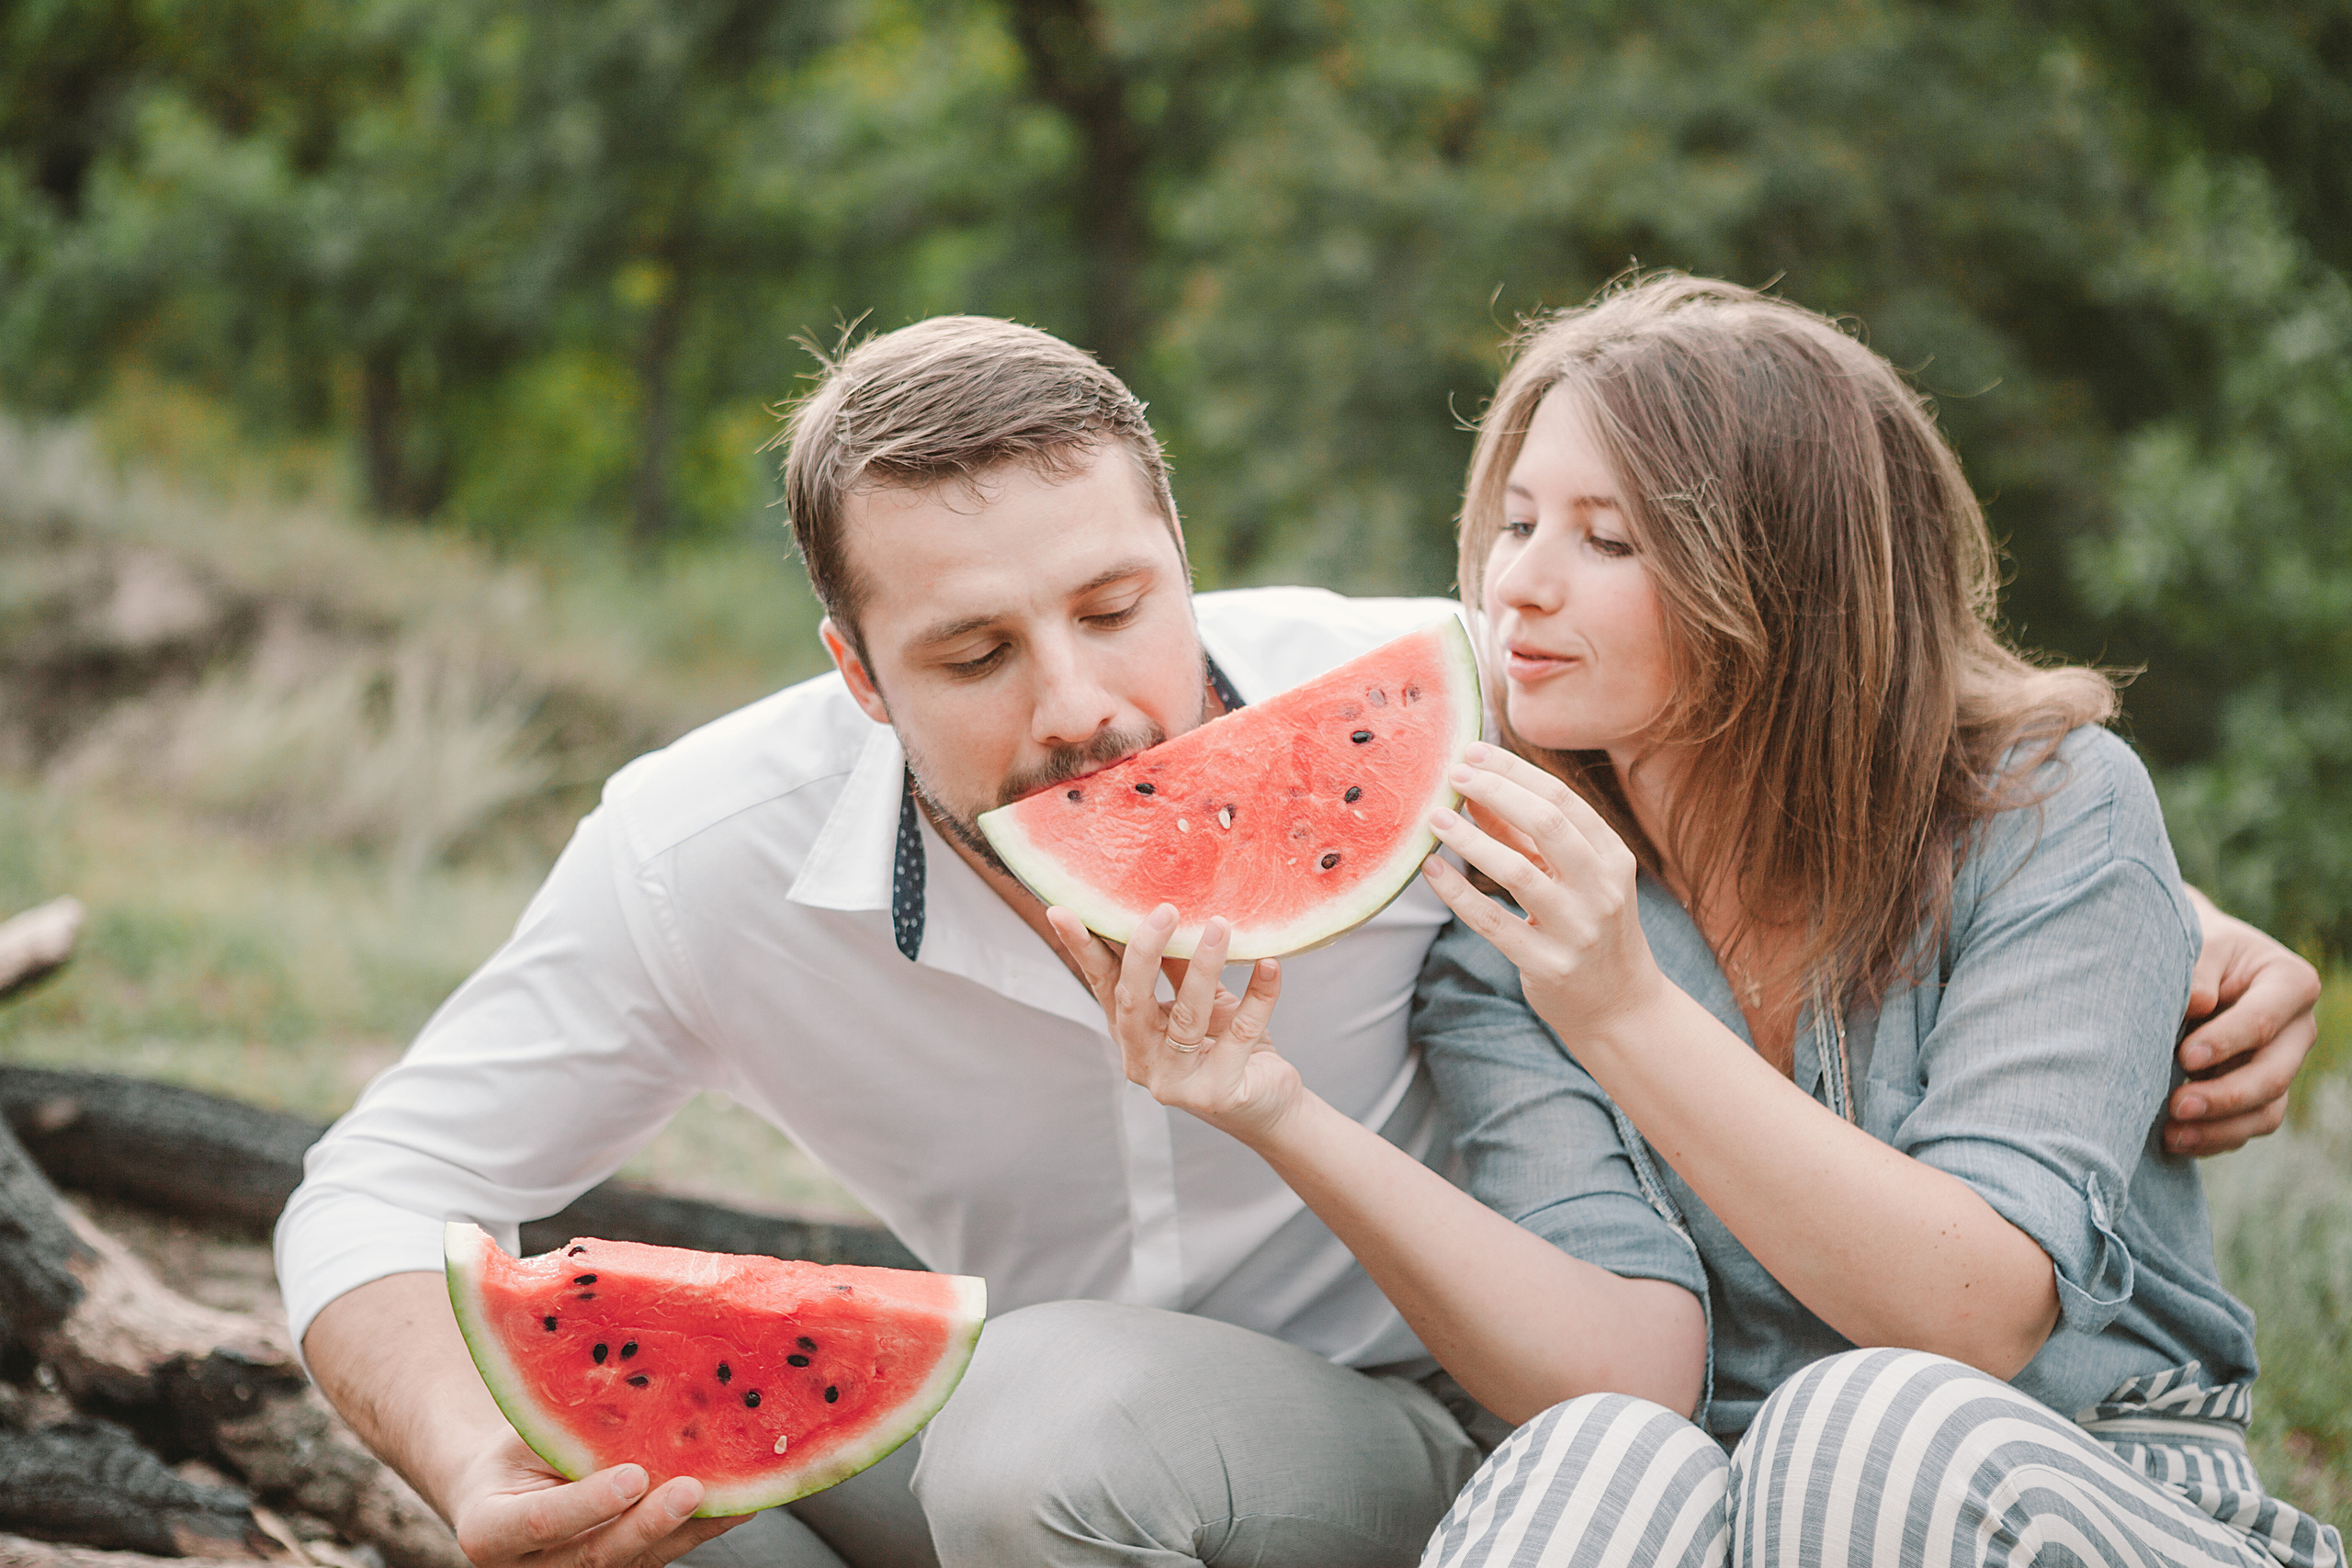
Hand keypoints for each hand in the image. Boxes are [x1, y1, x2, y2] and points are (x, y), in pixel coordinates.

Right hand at [447, 1431, 745, 1567]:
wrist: (501, 1494)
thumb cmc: (512, 1452)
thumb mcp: (521, 1432)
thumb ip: (561, 1423)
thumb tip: (626, 1375)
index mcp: (489, 1530)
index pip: (539, 1522)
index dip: (587, 1503)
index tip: (632, 1476)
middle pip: (597, 1553)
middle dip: (649, 1523)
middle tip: (691, 1490)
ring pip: (638, 1560)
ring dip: (689, 1529)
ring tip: (733, 1494)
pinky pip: (662, 1556)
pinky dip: (702, 1529)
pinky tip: (739, 1500)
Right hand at [1047, 903, 1299, 1142]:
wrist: (1271, 1106)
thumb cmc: (1229, 1046)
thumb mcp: (1201, 1002)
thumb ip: (1180, 969)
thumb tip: (1172, 914)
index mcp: (1131, 1032)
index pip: (1102, 983)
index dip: (1082, 948)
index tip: (1061, 911)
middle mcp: (1143, 1060)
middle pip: (1132, 1000)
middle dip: (1144, 951)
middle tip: (1166, 909)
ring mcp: (1175, 1083)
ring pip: (1186, 1015)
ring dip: (1204, 965)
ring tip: (1220, 925)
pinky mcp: (1215, 1094)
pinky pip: (1240, 1034)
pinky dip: (1258, 996)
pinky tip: (1269, 965)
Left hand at [1418, 743, 1662, 1035]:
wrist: (1619, 1005)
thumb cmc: (1590, 928)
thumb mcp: (1574, 877)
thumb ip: (1528, 837)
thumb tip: (1474, 793)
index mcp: (1613, 857)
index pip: (1563, 800)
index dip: (1515, 772)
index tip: (1474, 753)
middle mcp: (1601, 889)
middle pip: (1547, 824)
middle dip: (1496, 792)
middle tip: (1454, 776)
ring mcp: (1577, 929)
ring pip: (1517, 871)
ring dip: (1471, 840)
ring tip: (1435, 818)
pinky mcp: (1548, 965)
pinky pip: (1493, 922)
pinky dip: (1458, 893)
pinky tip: (1431, 869)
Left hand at [2165, 888, 2321, 1155]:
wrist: (2196, 962)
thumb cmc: (2197, 947)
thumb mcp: (2198, 943)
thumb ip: (2197, 970)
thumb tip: (2198, 1003)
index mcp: (2290, 982)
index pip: (2262, 1020)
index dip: (2226, 1042)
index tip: (2184, 1056)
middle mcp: (2296, 1029)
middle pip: (2272, 1075)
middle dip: (2224, 1096)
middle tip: (2176, 1105)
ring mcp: (2281, 1063)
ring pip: (2265, 1110)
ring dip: (2219, 1128)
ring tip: (2171, 1135)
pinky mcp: (2261, 1091)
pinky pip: (2248, 1125)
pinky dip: (2214, 1138)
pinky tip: (2177, 1142)